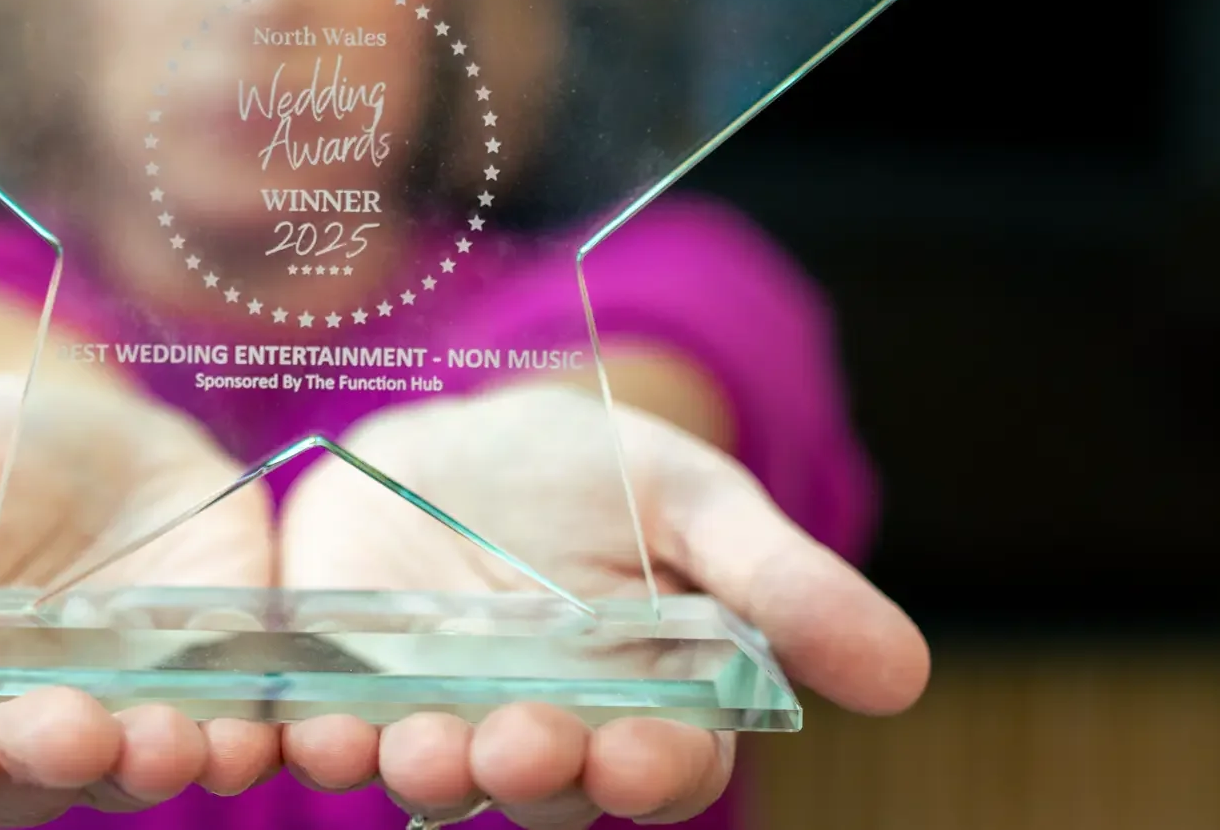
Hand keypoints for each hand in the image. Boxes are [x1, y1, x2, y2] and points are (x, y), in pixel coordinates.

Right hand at [0, 373, 278, 826]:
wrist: (83, 416)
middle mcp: (12, 723)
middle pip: (23, 774)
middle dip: (46, 762)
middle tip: (72, 733)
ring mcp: (118, 705)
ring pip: (132, 764)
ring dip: (154, 763)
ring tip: (171, 739)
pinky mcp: (211, 673)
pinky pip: (232, 720)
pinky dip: (248, 732)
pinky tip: (262, 725)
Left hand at [275, 382, 930, 826]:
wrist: (451, 438)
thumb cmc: (590, 472)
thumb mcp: (687, 494)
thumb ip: (778, 581)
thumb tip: (907, 674)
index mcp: (645, 702)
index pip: (665, 761)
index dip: (655, 766)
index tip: (640, 757)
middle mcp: (544, 732)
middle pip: (549, 781)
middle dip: (536, 771)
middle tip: (520, 748)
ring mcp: (440, 719)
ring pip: (440, 771)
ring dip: (426, 770)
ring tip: (413, 749)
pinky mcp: (347, 691)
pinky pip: (335, 730)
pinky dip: (322, 736)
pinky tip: (312, 726)